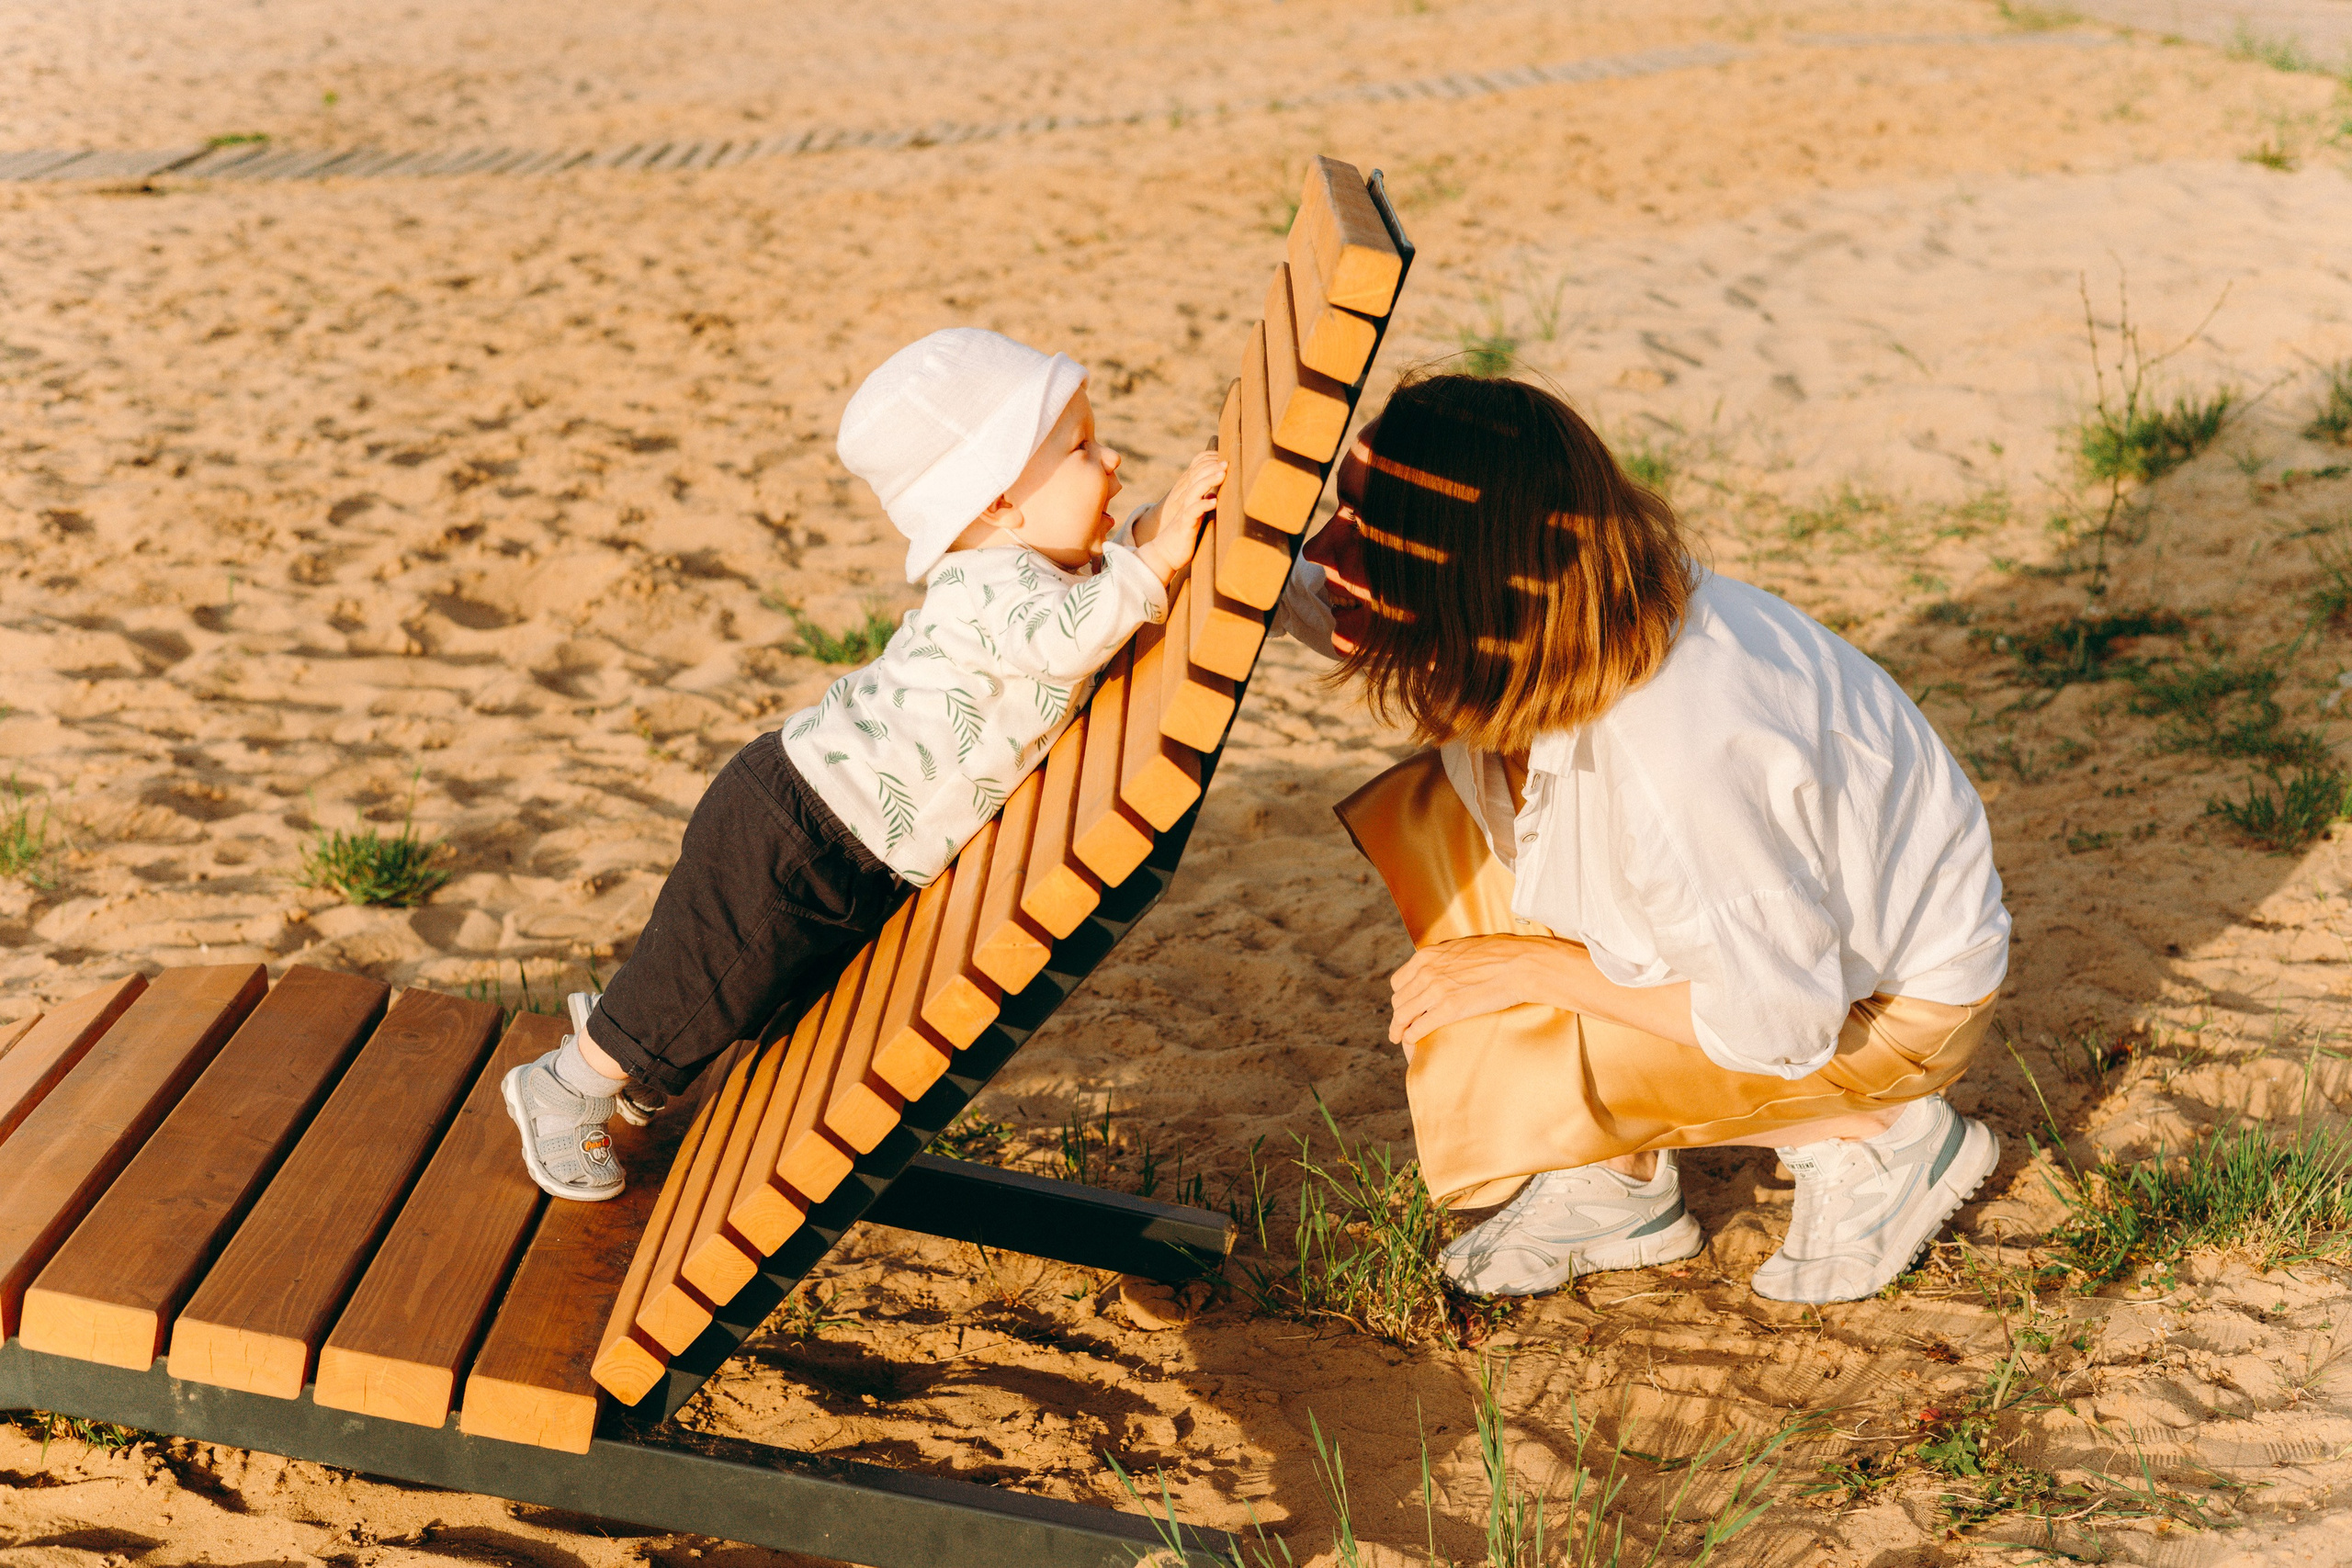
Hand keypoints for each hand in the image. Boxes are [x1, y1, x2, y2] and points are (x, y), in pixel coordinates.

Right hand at [1138, 449, 1225, 581]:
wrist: (1164, 554)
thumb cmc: (1183, 536)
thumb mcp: (1194, 516)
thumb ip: (1202, 504)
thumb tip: (1214, 496)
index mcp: (1189, 497)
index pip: (1196, 472)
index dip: (1208, 463)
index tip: (1224, 457)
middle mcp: (1185, 501)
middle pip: (1196, 477)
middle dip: (1211, 467)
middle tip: (1227, 461)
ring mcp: (1184, 512)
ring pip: (1195, 491)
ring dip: (1209, 481)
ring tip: (1222, 473)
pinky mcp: (1184, 526)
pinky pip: (1193, 512)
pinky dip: (1203, 505)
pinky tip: (1214, 501)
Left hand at [1388, 935, 1570, 1048]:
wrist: (1520, 964)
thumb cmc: (1500, 955)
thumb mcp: (1463, 948)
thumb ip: (1447, 960)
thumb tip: (1448, 967)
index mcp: (1428, 956)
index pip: (1399, 981)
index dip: (1400, 996)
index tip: (1404, 1006)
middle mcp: (1426, 972)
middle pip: (1399, 999)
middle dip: (1398, 1015)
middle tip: (1400, 1027)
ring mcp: (1435, 990)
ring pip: (1403, 1015)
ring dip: (1398, 1029)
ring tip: (1399, 1038)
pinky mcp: (1448, 1009)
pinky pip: (1419, 1027)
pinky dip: (1411, 1036)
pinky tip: (1412, 1041)